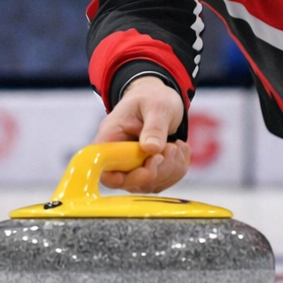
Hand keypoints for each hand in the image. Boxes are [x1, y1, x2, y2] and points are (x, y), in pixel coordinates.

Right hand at [92, 76, 188, 193]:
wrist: (159, 98)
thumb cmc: (152, 98)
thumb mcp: (156, 106)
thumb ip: (154, 127)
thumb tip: (152, 148)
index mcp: (110, 137)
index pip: (102, 167)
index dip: (117, 177)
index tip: (145, 168)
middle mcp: (118, 156)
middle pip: (128, 181)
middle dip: (155, 171)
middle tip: (170, 148)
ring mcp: (133, 166)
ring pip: (148, 184)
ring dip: (169, 169)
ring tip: (176, 146)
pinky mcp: (148, 170)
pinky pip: (162, 182)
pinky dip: (176, 169)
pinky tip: (180, 150)